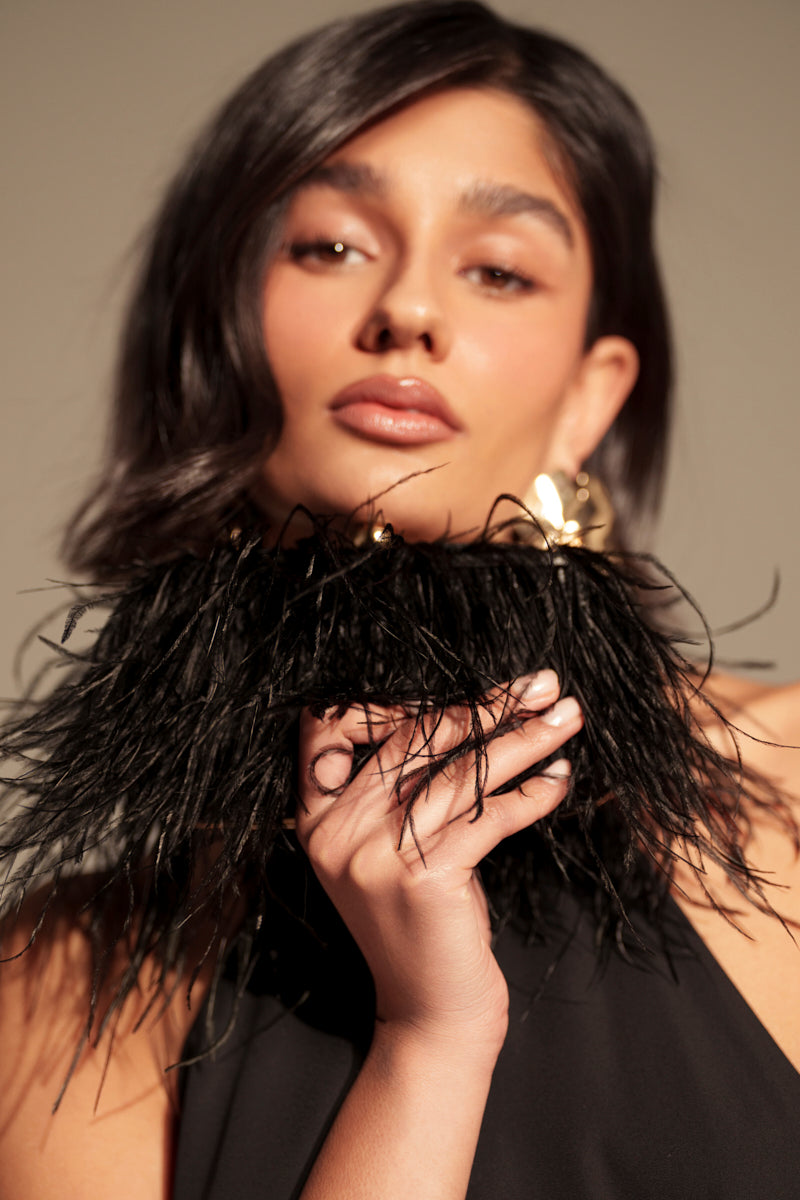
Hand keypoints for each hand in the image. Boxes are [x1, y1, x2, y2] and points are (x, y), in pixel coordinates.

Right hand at [296, 670, 582, 1051]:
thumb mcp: (399, 850)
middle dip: (487, 704)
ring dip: (524, 738)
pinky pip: (488, 816)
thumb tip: (473, 711)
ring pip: (459, 772)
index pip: (333, 726)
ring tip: (568, 715)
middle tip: (544, 683)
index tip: (457, 690)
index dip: (391, 699)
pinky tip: (562, 777)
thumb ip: (408, 790)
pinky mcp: (424, 878)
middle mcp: (337, 832)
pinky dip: (532, 793)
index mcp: (316, 818)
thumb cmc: (425, 923)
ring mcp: (375, 856)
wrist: (431, 1016)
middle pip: (414, 740)